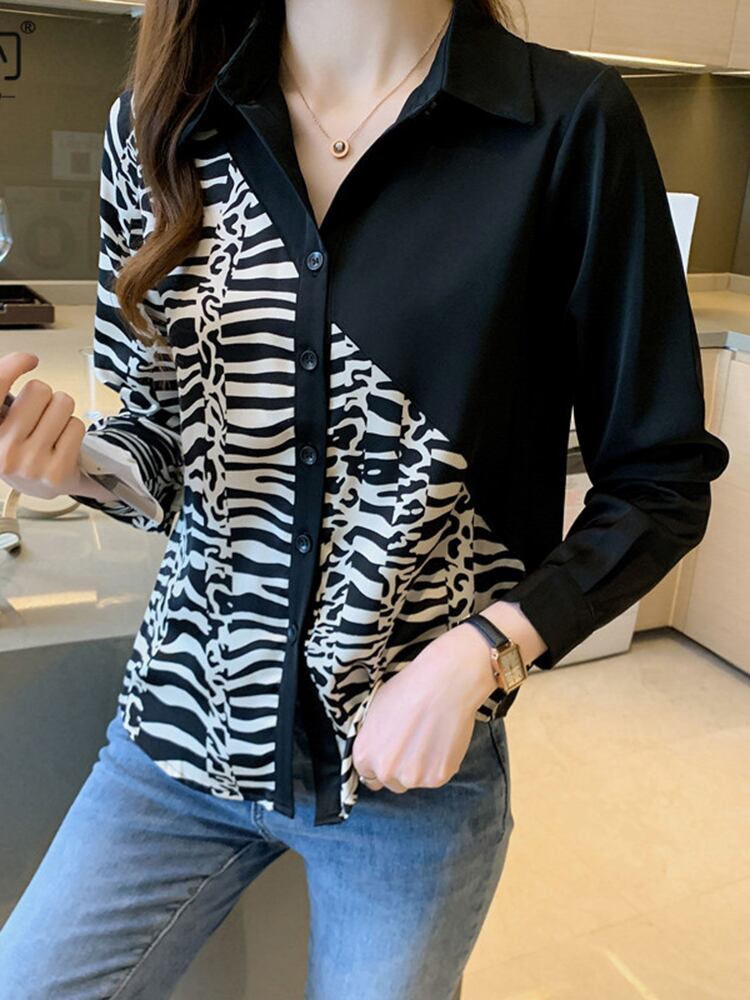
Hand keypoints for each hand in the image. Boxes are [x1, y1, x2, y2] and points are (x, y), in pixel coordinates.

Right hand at [0, 351, 90, 500]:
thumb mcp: (4, 420)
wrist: (42, 486)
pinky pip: (77, 426)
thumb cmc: (23, 446)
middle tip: (40, 417)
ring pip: (62, 405)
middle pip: (39, 390)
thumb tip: (23, 359)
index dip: (12, 367)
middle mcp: (2, 452)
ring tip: (53, 431)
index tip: (28, 359)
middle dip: (45, 397)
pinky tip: (64, 444)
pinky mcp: (57, 472)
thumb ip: (4, 392)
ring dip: (62, 412)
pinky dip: (74, 429)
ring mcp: (30, 465)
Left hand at [351, 619, 500, 793]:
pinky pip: (437, 776)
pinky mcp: (437, 778)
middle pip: (391, 782)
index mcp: (364, 755)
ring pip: (415, 780)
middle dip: (401, 768)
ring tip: (431, 737)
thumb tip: (379, 745)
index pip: (368, 774)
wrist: (442, 686)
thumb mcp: (375, 710)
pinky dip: (441, 764)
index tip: (393, 754)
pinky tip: (443, 740)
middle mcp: (385, 771)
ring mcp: (412, 777)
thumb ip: (373, 737)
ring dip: (421, 767)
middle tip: (414, 744)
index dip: (381, 763)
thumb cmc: (408, 690)